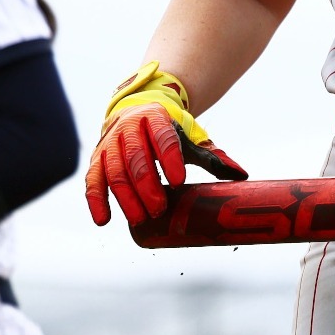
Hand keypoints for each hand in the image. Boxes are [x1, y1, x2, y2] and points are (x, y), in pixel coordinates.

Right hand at [85, 61, 246, 225]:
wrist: (134, 113)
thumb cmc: (165, 134)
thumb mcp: (188, 139)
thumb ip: (211, 157)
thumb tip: (241, 175)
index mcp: (156, 117)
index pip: (163, 137)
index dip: (170, 158)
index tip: (179, 181)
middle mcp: (129, 127)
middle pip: (136, 157)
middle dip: (147, 185)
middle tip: (160, 208)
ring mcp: (109, 143)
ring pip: (114, 170)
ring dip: (125, 197)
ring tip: (141, 219)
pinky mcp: (97, 159)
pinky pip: (93, 180)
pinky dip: (97, 200)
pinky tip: (104, 220)